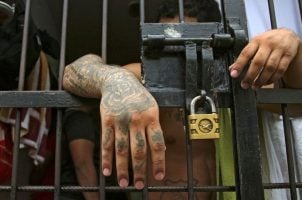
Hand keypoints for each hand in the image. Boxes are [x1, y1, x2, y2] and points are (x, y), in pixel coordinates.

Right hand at [100, 69, 165, 189]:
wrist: (118, 81)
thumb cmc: (138, 97)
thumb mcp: (152, 107)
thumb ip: (155, 127)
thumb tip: (160, 151)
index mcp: (151, 117)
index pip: (157, 144)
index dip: (159, 162)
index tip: (159, 177)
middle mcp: (137, 119)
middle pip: (139, 150)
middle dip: (139, 170)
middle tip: (139, 186)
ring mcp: (120, 120)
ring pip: (122, 149)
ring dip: (122, 168)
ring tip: (123, 183)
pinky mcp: (106, 119)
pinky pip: (106, 142)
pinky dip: (106, 158)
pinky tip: (107, 171)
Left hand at [229, 28, 300, 88]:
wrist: (288, 35)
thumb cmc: (267, 42)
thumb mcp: (254, 44)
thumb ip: (244, 56)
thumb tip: (231, 69)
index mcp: (256, 41)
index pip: (246, 53)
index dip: (239, 65)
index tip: (234, 74)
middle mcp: (268, 44)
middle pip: (258, 62)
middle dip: (250, 75)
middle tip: (245, 85)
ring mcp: (279, 49)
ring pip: (270, 67)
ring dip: (261, 79)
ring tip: (255, 86)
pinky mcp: (288, 55)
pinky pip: (280, 70)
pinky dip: (272, 78)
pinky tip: (266, 82)